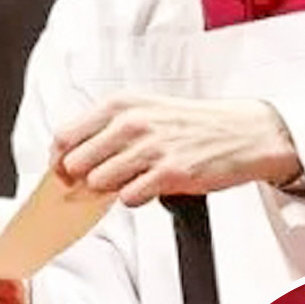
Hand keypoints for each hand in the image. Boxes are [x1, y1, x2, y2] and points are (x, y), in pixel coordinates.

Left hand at [52, 95, 302, 206]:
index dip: (60, 160)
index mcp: (120, 105)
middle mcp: (131, 123)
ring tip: (138, 177)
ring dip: (113, 188)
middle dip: (85, 178)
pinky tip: (154, 185)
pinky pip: (129, 198)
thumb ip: (106, 132)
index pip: (65, 137)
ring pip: (99, 183)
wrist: (244, 131)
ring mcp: (150, 148)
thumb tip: (68, 162)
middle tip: (108, 177)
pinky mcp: (169, 173)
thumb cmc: (190, 124)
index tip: (66, 172)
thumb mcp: (145, 111)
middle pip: (76, 164)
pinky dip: (137, 198)